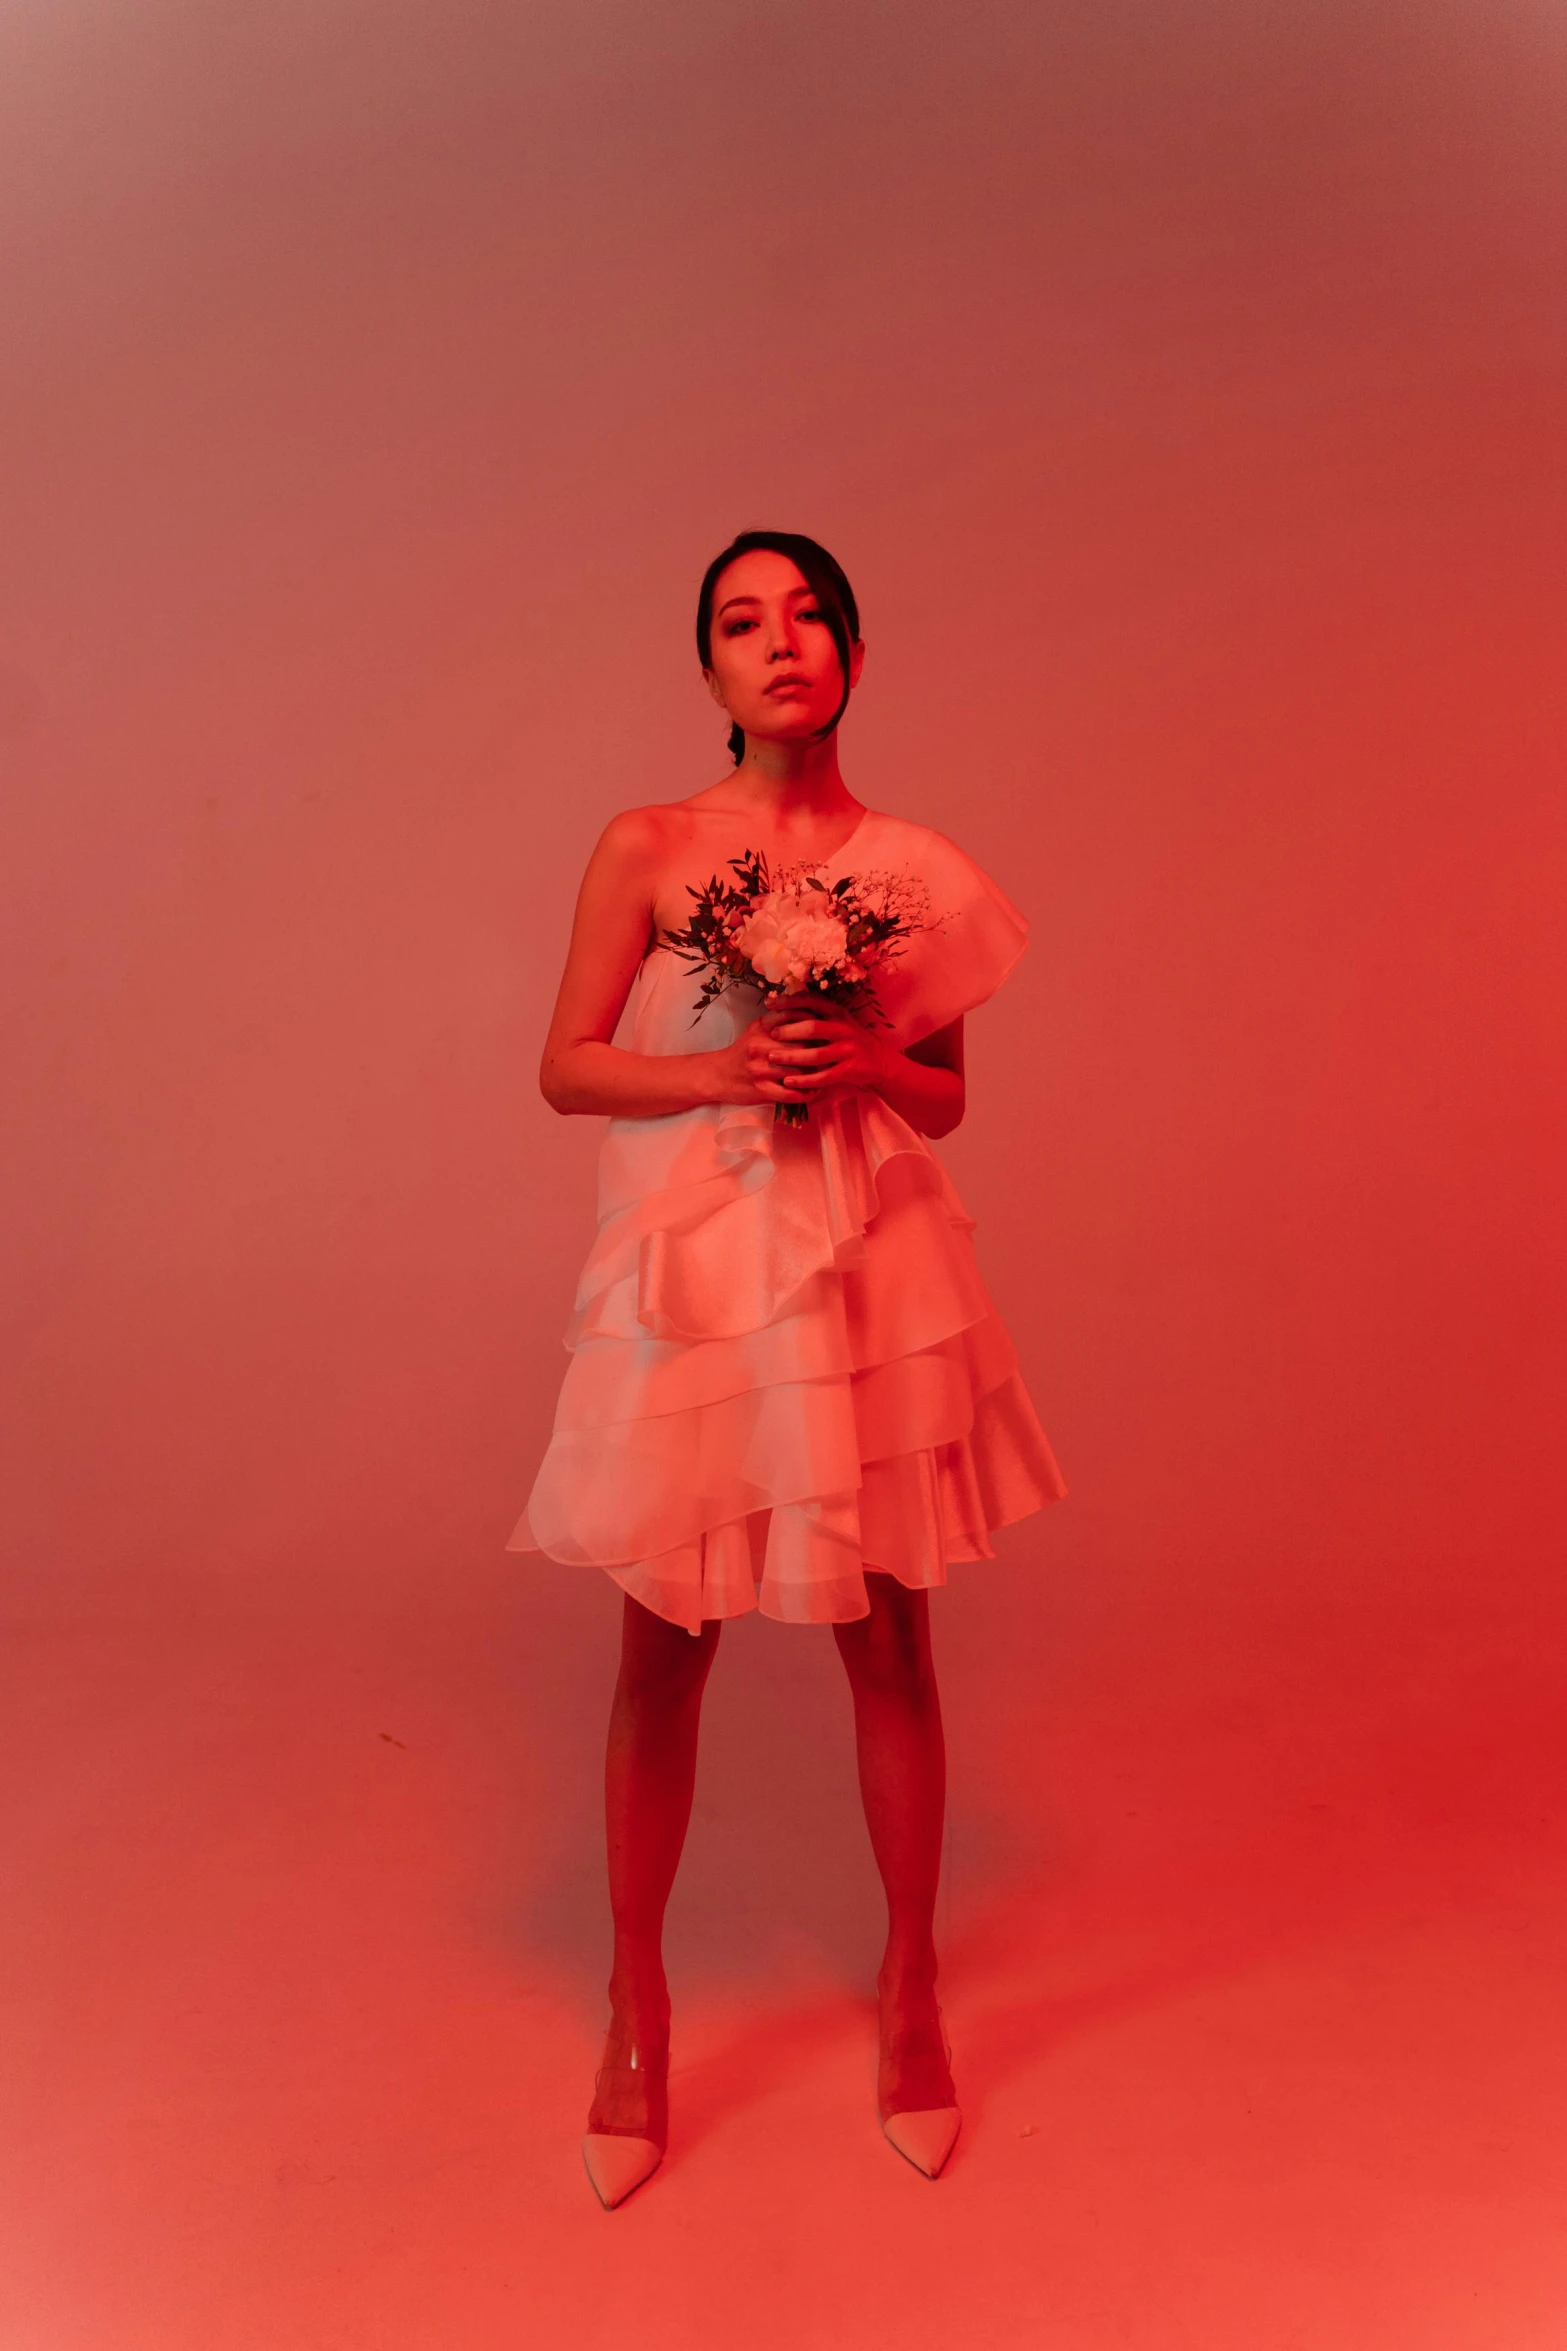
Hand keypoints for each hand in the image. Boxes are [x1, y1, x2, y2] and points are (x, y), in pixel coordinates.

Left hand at [754, 994, 889, 1107]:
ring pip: (816, 1054)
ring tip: (773, 1058)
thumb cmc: (848, 1040)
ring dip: (792, 1057)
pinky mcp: (850, 1070)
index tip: (769, 1004)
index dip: (789, 1001)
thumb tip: (784, 1005)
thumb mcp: (838, 1021)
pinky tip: (788, 1081)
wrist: (879, 1061)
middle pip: (812, 1027)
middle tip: (772, 1034)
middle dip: (789, 1031)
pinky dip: (804, 1080)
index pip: (812, 1001)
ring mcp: (848, 1050)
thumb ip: (816, 1014)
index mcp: (838, 1013)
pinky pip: (823, 1076)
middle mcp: (844, 1029)